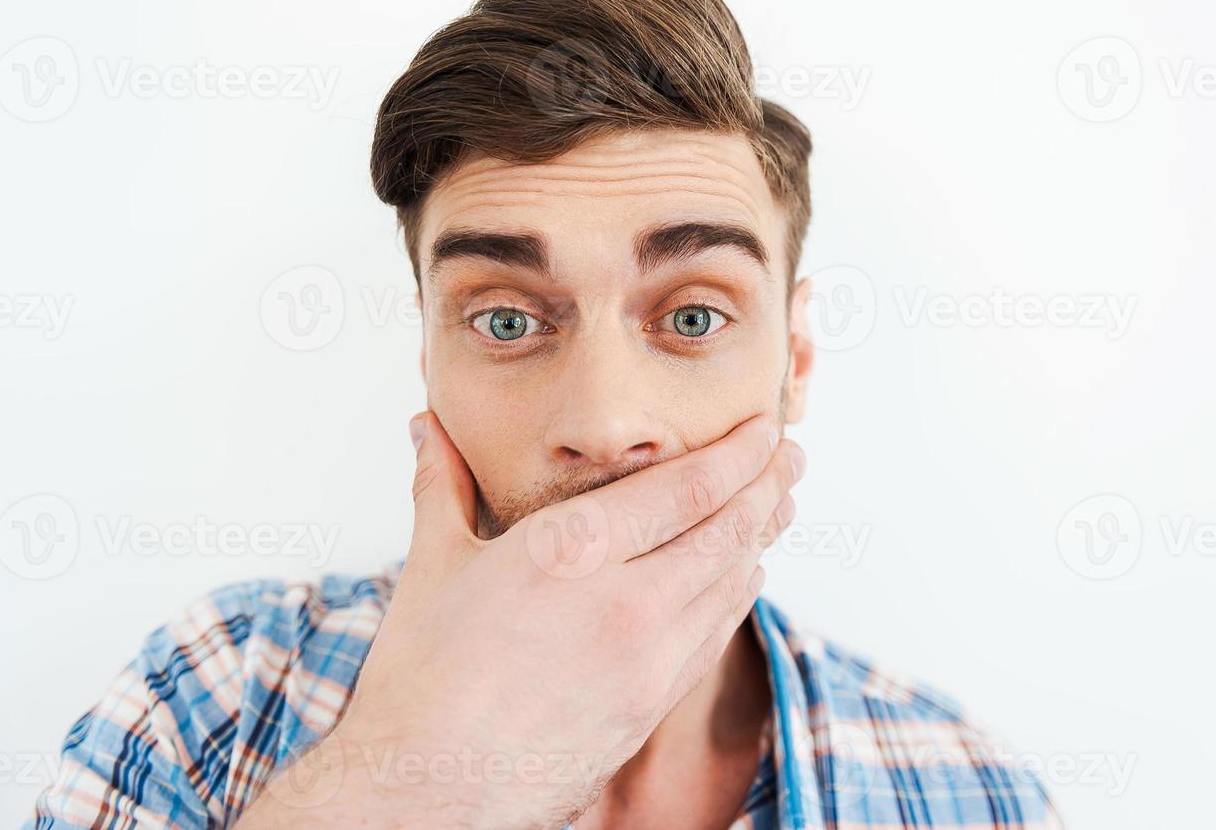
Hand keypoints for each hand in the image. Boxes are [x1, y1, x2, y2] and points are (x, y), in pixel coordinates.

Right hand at [238, 409, 803, 828]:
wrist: (431, 789)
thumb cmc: (424, 679)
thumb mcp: (433, 565)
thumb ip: (442, 484)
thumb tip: (428, 426)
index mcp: (573, 551)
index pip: (688, 488)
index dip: (739, 454)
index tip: (765, 428)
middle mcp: (626, 601)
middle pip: (728, 531)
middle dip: (768, 486)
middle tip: (791, 456)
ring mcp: (648, 660)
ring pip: (731, 584)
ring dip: (762, 538)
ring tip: (778, 505)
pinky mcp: (651, 704)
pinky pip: (715, 634)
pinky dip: (737, 595)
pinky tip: (740, 577)